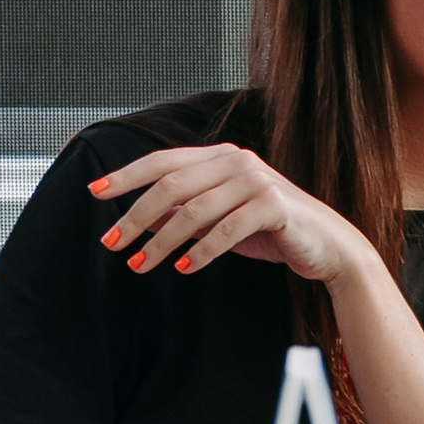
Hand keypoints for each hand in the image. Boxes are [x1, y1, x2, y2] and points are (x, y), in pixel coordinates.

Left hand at [90, 142, 369, 285]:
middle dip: (135, 216)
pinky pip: (226, 230)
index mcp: (221, 156)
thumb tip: (141, 217)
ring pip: (194, 210)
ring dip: (161, 241)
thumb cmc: (271, 230)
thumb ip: (186, 210)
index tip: (95, 193)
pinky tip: (182, 268)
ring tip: (140, 265)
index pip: (163, 161)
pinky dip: (201, 251)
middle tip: (112, 243)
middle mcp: (237, 161)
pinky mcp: (274, 206)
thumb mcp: (221, 218)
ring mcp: (257, 181)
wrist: (328, 245)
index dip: (127, 176)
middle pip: (171, 185)